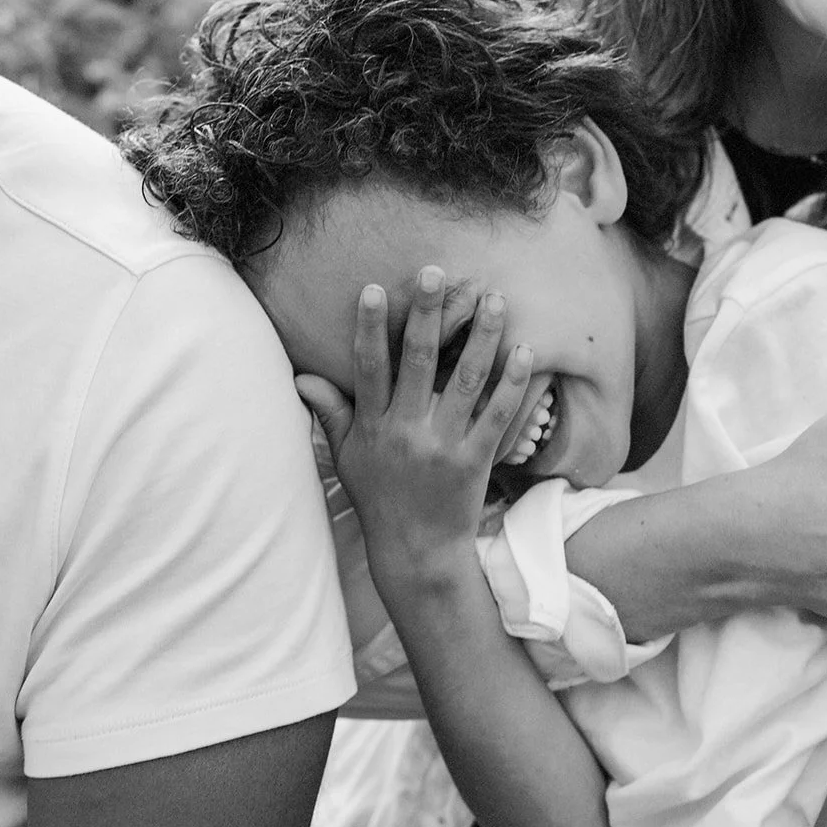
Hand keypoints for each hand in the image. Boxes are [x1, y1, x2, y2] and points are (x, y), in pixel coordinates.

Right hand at [295, 268, 532, 587]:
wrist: (417, 553)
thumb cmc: (380, 501)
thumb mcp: (347, 459)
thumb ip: (331, 414)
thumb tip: (301, 378)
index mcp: (374, 425)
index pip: (369, 366)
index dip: (372, 327)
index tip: (376, 289)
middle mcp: (407, 430)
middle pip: (420, 361)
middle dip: (429, 313)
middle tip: (439, 273)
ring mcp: (443, 444)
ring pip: (466, 380)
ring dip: (483, 336)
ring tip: (496, 298)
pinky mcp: (475, 460)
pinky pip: (496, 415)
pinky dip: (513, 383)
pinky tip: (524, 351)